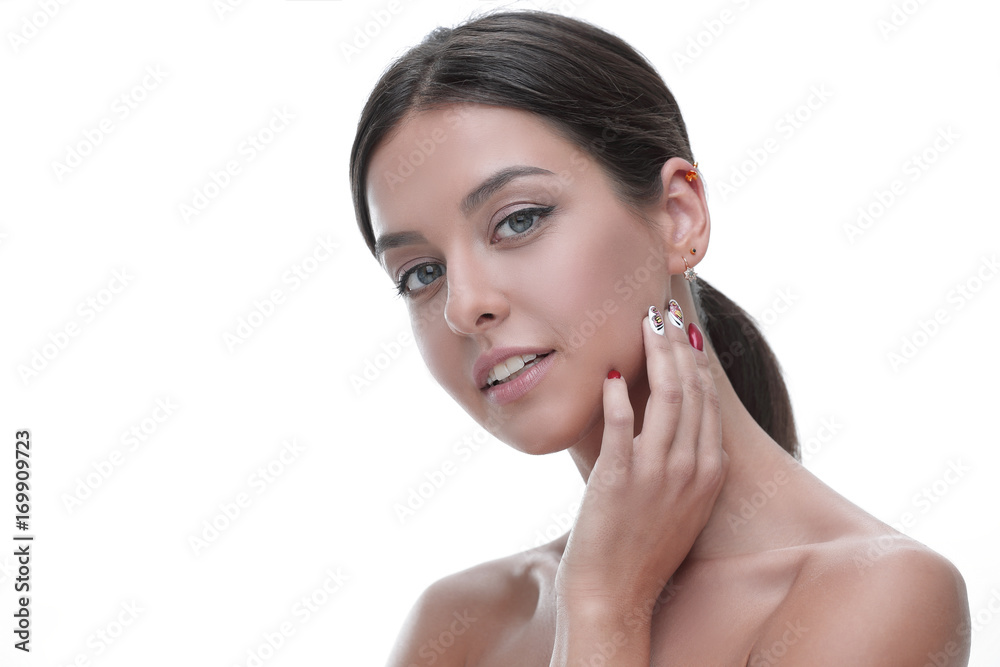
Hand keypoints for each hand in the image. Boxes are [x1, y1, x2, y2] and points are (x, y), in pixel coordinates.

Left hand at [555, 305, 728, 610]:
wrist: (615, 597)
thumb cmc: (642, 550)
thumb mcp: (681, 505)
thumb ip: (684, 463)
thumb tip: (674, 422)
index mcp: (710, 472)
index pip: (709, 400)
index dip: (695, 360)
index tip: (683, 331)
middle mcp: (692, 469)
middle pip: (692, 389)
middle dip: (677, 344)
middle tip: (662, 311)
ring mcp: (658, 474)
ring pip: (668, 397)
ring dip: (656, 353)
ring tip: (643, 324)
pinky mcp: (620, 480)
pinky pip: (623, 425)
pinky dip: (619, 394)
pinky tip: (612, 370)